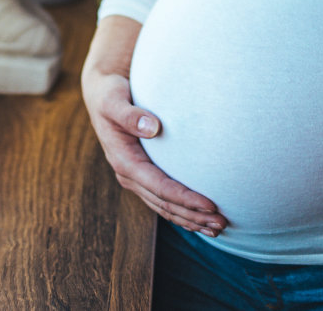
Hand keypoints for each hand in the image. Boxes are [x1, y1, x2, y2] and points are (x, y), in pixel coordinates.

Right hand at [81, 59, 229, 236]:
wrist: (101, 94)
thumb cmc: (110, 94)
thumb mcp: (114, 100)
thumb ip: (130, 115)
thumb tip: (152, 128)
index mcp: (123, 161)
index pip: (159, 187)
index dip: (185, 199)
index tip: (210, 205)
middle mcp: (129, 175)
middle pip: (164, 204)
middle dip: (193, 216)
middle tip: (222, 224)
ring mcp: (135, 178)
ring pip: (165, 207)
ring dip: (190, 220)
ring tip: (217, 228)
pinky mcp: (142, 175)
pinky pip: (163, 200)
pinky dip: (182, 211)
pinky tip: (200, 218)